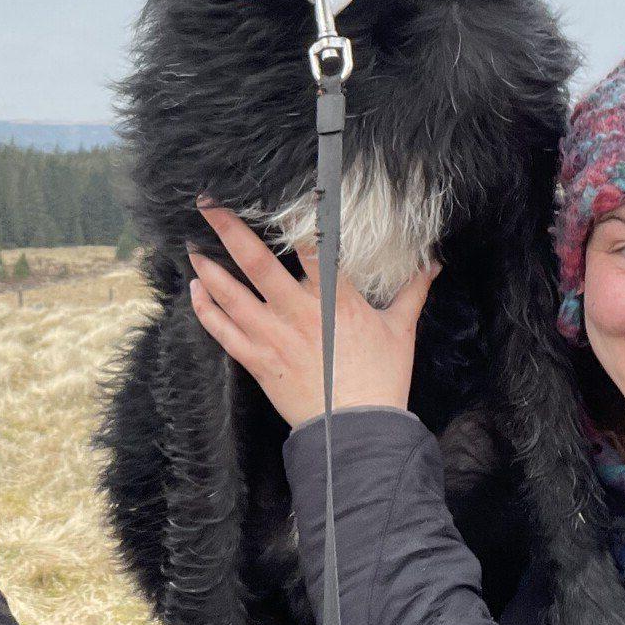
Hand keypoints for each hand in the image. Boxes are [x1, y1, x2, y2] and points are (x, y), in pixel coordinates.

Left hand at [187, 200, 438, 428]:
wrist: (358, 433)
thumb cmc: (381, 380)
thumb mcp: (401, 330)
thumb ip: (412, 291)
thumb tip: (433, 263)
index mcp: (335, 300)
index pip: (313, 246)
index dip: (295, 217)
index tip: (279, 191)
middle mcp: (298, 313)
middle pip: (257, 264)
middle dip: (230, 230)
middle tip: (209, 205)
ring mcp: (273, 338)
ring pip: (232, 296)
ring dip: (209, 267)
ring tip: (192, 244)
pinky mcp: (258, 362)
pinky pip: (224, 333)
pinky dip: (206, 310)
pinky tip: (195, 290)